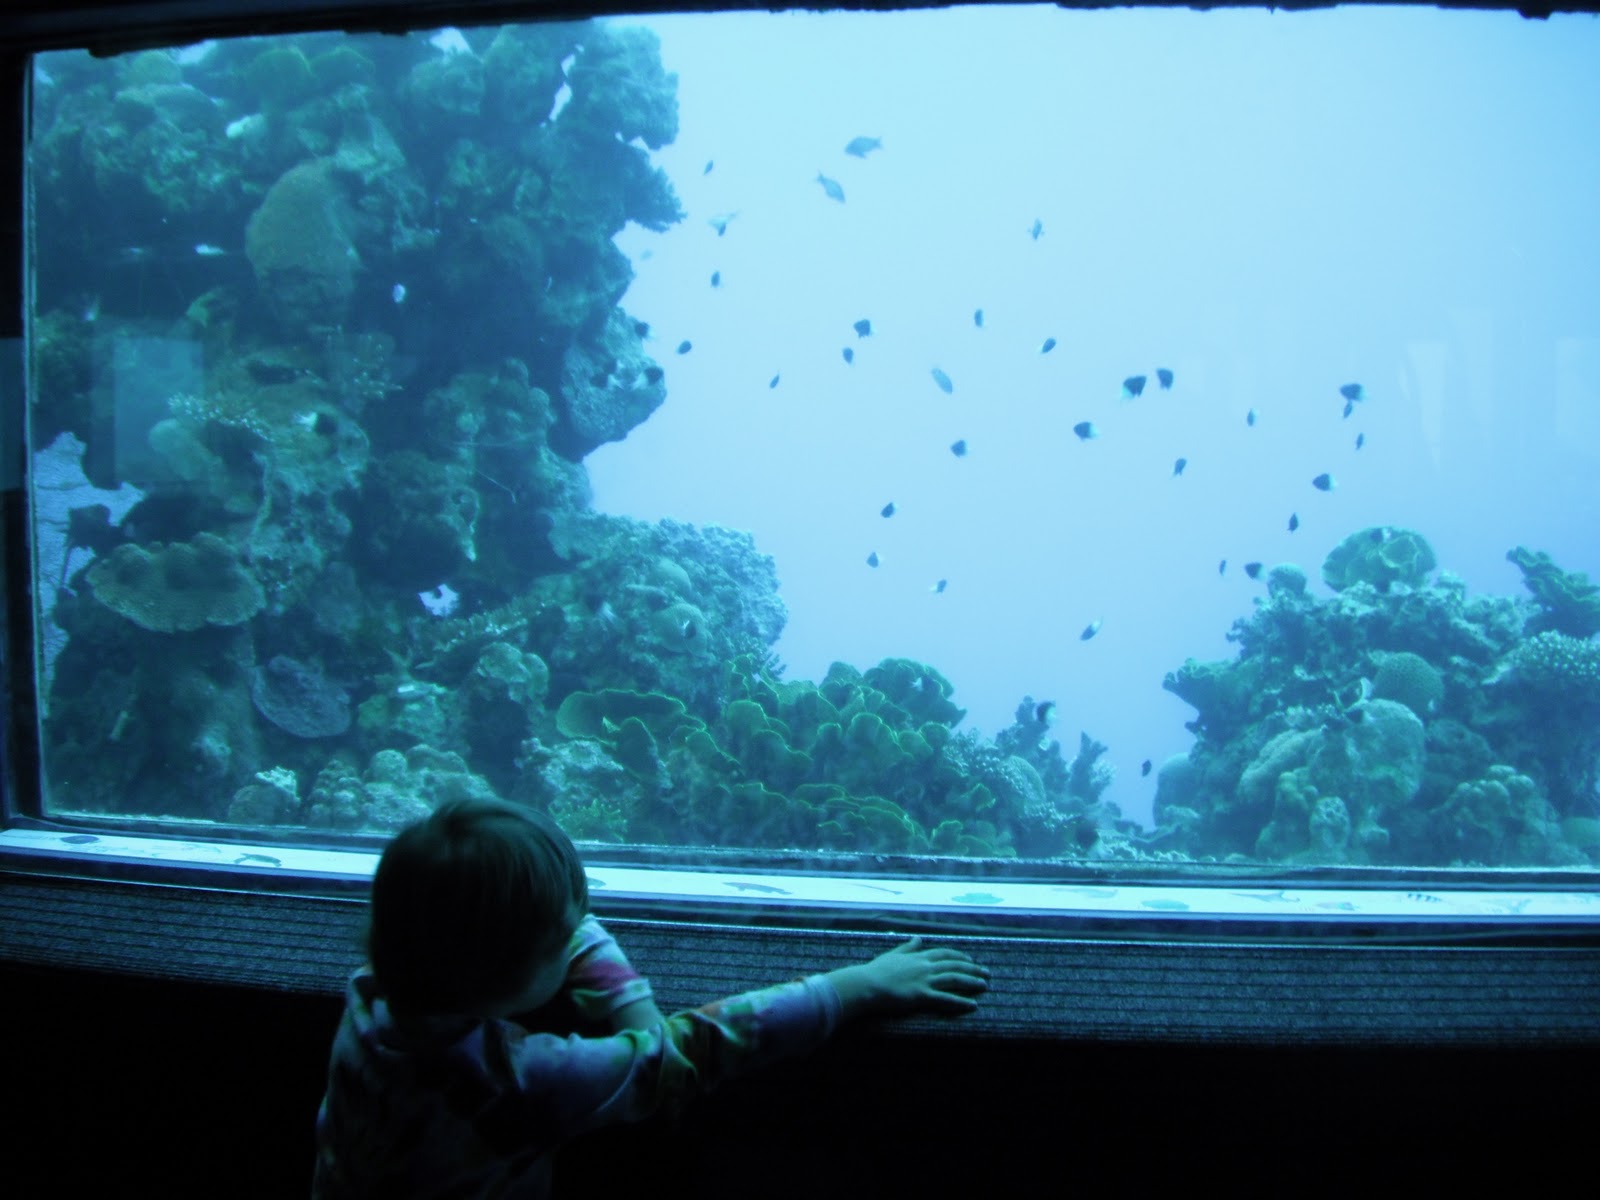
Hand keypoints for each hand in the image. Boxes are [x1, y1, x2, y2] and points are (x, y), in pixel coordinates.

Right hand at [828, 937, 989, 1018]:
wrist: (867, 984)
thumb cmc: (876, 971)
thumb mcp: (893, 955)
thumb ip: (907, 948)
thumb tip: (918, 938)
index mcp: (918, 956)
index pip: (945, 954)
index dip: (960, 956)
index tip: (971, 960)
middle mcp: (925, 966)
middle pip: (955, 965)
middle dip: (973, 968)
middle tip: (987, 973)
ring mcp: (924, 981)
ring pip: (954, 979)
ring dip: (972, 982)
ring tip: (985, 985)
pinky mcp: (922, 996)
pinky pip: (946, 999)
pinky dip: (961, 1002)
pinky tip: (973, 1005)